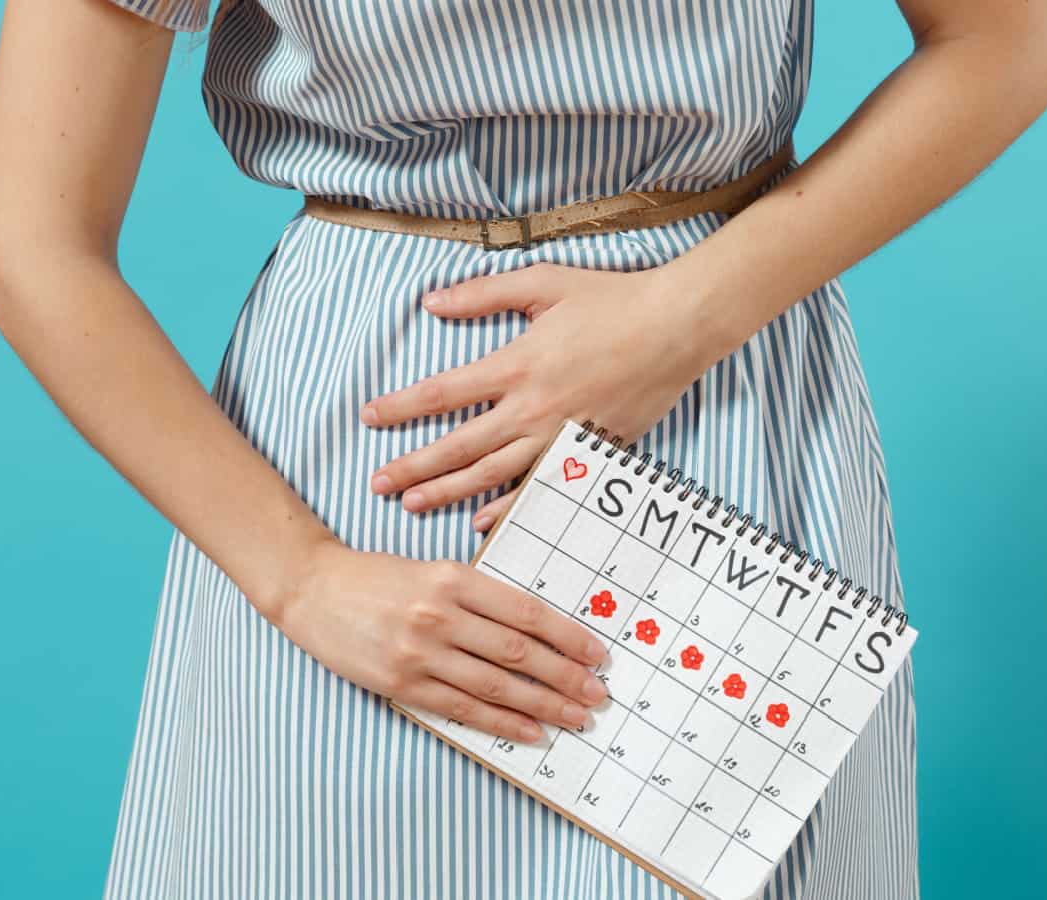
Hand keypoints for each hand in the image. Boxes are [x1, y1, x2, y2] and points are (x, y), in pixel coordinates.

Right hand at [268, 539, 611, 742]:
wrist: (313, 590)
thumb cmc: (378, 578)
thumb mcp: (432, 569)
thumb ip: (478, 594)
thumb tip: (536, 627)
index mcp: (453, 579)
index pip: (525, 612)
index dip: (567, 636)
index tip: (596, 654)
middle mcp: (440, 615)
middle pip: (518, 652)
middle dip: (565, 676)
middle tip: (598, 693)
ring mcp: (420, 653)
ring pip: (496, 685)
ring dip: (543, 705)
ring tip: (576, 716)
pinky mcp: (402, 683)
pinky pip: (463, 708)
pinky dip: (502, 722)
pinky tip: (531, 731)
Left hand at [360, 262, 711, 530]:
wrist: (676, 327)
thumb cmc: (611, 299)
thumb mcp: (542, 282)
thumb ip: (483, 294)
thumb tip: (432, 302)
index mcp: (516, 363)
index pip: (442, 392)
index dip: (400, 407)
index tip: (369, 417)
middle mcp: (532, 407)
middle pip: (458, 446)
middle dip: (412, 466)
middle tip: (377, 484)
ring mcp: (560, 436)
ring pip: (492, 474)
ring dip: (447, 492)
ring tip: (411, 504)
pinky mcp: (588, 453)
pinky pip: (540, 489)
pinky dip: (508, 509)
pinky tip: (479, 522)